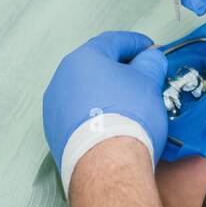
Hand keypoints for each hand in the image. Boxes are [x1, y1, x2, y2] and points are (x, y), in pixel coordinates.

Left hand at [43, 32, 169, 186]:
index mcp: (83, 58)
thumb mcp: (149, 81)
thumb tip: (149, 58)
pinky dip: (95, 113)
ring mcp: (54, 107)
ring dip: (107, 92)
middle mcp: (62, 78)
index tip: (151, 49)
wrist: (106, 165)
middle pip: (96, 66)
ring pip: (86, 91)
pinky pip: (79, 114)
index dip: (136, 43)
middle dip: (121, 68)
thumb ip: (150, 63)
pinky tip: (111, 123)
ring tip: (129, 102)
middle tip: (142, 76)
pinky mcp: (55, 133)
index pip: (113, 41)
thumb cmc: (128, 116)